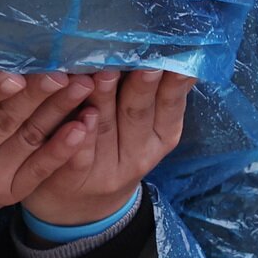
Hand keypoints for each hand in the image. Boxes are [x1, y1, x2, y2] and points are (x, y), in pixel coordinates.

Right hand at [0, 50, 97, 243]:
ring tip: (86, 85)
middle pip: (3, 121)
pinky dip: (65, 148)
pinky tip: (85, 125)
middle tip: (67, 67)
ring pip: (28, 140)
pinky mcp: (8, 193)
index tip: (17, 74)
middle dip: (38, 93)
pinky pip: (41, 170)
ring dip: (60, 112)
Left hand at [23, 68, 195, 227]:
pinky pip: (78, 155)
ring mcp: (106, 169)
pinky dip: (78, 136)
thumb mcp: (145, 128)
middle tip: (144, 61)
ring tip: (103, 72)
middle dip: (141, 86)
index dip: (172, 85)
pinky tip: (77, 116)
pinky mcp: (76, 179)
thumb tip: (180, 51)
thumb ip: (157, 95)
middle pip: (138, 114)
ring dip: (105, 99)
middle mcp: (138, 155)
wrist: (82, 207)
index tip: (174, 59)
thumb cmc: (114, 148)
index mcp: (161, 137)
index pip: (169, 107)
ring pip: (105, 128)